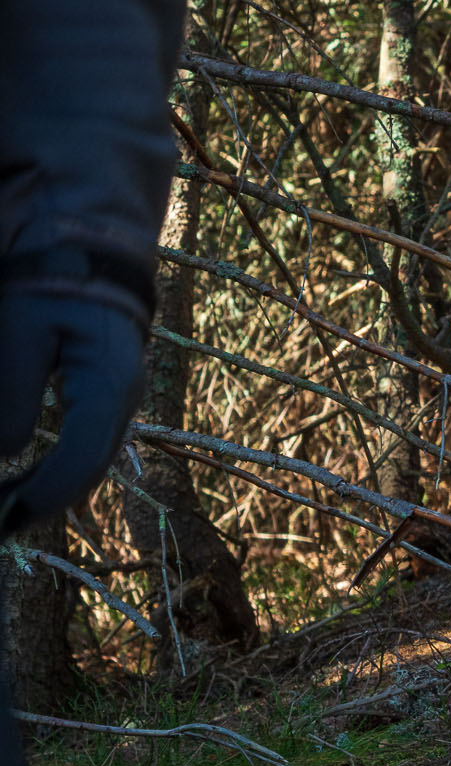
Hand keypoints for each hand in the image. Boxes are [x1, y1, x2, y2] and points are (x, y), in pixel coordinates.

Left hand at [0, 293, 146, 536]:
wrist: (91, 249)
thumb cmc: (53, 280)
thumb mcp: (20, 329)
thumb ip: (12, 392)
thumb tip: (4, 452)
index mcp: (108, 385)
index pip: (82, 458)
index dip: (42, 495)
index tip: (3, 515)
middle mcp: (123, 403)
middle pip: (88, 471)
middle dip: (41, 503)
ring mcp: (119, 403)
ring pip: (89, 464)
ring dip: (47, 490)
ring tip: (4, 507)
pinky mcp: (106, 399)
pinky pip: (86, 447)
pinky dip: (55, 470)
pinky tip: (25, 484)